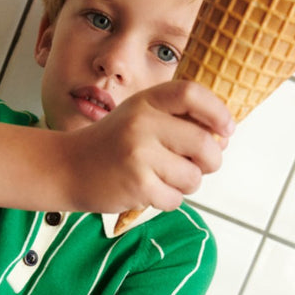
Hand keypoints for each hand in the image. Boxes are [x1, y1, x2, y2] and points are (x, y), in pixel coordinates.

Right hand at [65, 79, 233, 212]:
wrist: (67, 168)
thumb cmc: (111, 145)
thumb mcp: (139, 117)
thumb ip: (176, 121)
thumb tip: (223, 138)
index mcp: (146, 102)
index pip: (192, 94)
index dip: (218, 112)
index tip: (227, 129)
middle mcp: (142, 124)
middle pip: (204, 143)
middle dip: (212, 161)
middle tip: (203, 166)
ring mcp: (139, 155)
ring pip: (193, 176)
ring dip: (187, 184)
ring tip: (165, 179)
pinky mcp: (137, 185)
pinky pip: (175, 199)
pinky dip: (168, 200)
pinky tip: (149, 191)